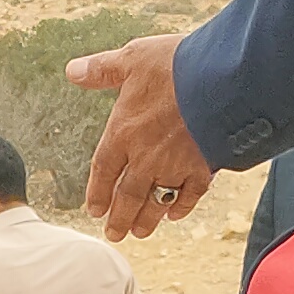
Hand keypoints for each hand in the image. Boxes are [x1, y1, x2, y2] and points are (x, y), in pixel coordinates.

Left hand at [69, 34, 210, 238]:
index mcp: (123, 132)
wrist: (221, 78)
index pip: (104, 170)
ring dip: (146, 219)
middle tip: (114, 235)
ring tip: (139, 233)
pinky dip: (181, 206)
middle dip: (119, 218)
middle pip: (127, 195)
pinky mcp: (204, 168)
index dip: (98, 192)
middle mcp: (145, 156)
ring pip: (156, 201)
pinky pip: (189, 194)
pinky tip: (175, 214)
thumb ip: (102, 69)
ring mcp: (175, 165)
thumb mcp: (133, 58)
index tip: (95, 211)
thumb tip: (72, 71)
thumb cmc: (175, 65)